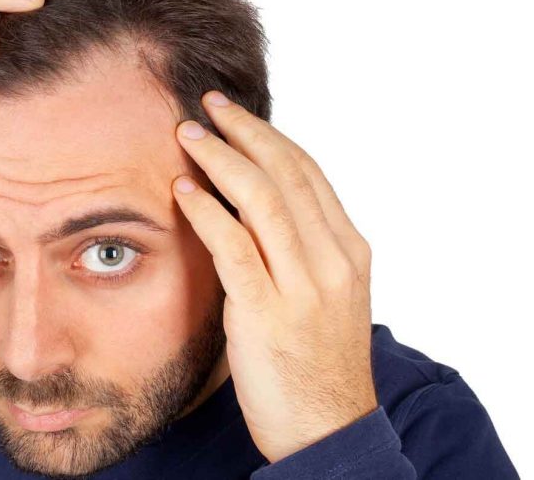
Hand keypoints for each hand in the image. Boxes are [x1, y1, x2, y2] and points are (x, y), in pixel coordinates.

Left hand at [171, 90, 377, 463]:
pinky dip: (208, 212)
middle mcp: (332, 260)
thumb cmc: (318, 362)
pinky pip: (235, 248)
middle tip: (208, 104)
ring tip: (189, 133)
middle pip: (287, 174)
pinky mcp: (269, 314)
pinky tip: (184, 190)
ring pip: (263, 200)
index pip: (309, 174)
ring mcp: (304, 287)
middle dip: (245, 132)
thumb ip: (301, 249)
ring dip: (222, 159)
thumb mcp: (324, 295)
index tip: (236, 115)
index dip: (270, 136)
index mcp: (349, 251)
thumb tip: (257, 207)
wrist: (327, 429)